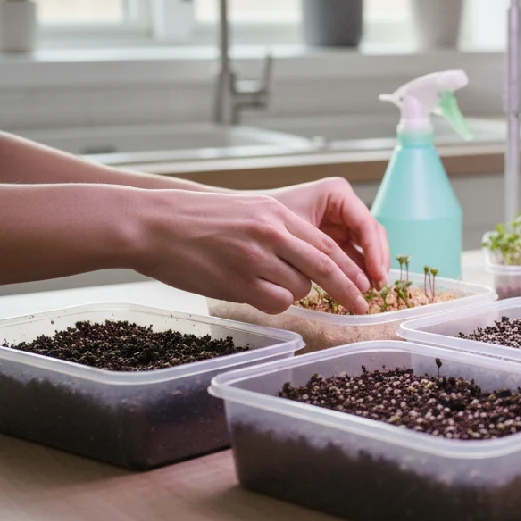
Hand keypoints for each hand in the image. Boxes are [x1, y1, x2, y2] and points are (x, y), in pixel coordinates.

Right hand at [130, 189, 371, 313]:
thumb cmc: (198, 221)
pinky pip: (275, 302)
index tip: (366, 285)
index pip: (327, 245)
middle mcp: (271, 233)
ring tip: (266, 282)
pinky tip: (253, 292)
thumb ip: (281, 232)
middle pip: (325, 267)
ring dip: (294, 292)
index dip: (351, 269)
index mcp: (277, 214)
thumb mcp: (249, 212)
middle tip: (362, 307)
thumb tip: (311, 262)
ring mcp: (255, 258)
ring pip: (299, 287)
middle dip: (348, 290)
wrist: (154, 224)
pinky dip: (273, 303)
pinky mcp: (238, 281)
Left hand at [264, 178, 390, 288]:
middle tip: (377, 287)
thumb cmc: (261, 219)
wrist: (239, 221)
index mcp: (336, 194)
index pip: (366, 224)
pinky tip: (358, 287)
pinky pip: (353, 253)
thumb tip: (342, 280)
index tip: (376, 275)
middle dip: (377, 261)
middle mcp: (344, 205)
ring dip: (370, 267)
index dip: (374, 251)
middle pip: (372, 234)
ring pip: (367, 245)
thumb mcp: (290, 232)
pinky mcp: (335, 237)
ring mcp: (341, 221)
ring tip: (368, 291)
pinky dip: (358, 270)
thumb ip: (316, 253)